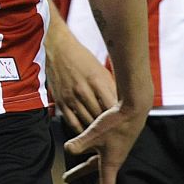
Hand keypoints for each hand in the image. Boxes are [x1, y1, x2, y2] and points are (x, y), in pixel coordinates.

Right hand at [45, 18, 116, 133]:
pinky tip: (87, 132)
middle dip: (108, 125)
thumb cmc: (83, 58)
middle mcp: (84, 90)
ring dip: (95, 130)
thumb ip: (110, 87)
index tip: (124, 120)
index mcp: (97, 80)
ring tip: (103, 134)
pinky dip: (81, 130)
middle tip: (116, 131)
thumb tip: (121, 102)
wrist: (59, 50)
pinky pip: (72, 123)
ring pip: (86, 122)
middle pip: (100, 116)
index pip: (111, 105)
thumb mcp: (101, 70)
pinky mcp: (61, 102)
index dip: (119, 115)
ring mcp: (71, 97)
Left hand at [63, 99, 148, 183]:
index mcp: (110, 165)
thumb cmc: (116, 122)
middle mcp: (113, 161)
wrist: (133, 107)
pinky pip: (98, 157)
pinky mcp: (113, 142)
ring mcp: (114, 152)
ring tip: (67, 178)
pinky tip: (81, 153)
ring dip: (81, 174)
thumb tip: (67, 149)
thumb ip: (80, 143)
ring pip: (95, 169)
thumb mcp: (95, 133)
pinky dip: (88, 161)